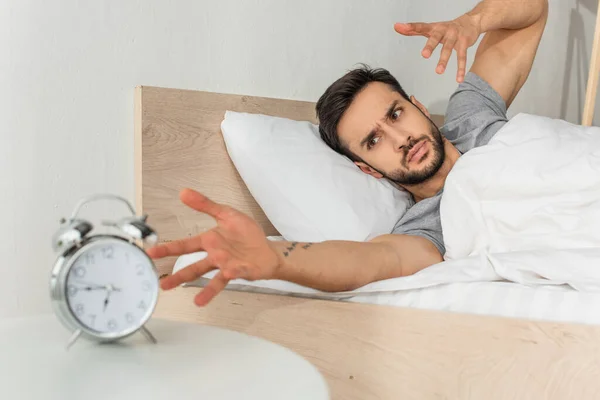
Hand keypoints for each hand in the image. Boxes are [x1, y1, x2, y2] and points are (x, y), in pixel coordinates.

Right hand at [146, 188, 280, 306]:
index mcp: (209, 241)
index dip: (168, 248)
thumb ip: (205, 204)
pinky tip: (228, 274)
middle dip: (178, 276)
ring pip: (211, 278)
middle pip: (193, 267)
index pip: (185, 245)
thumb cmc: (246, 234)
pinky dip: (232, 274)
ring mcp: (226, 266)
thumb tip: (184, 192)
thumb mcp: (226, 214)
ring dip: (203, 289)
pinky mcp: (241, 271)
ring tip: (194, 301)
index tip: (151, 252)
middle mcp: (214, 256)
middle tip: (163, 284)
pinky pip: (235, 273)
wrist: (267, 249)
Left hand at [394, 14, 480, 82]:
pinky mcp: (464, 43)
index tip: (399, 27)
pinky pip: (462, 57)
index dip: (410, 27)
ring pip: (449, 49)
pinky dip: (461, 68)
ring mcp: (455, 36)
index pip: (421, 27)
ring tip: (438, 71)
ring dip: (444, 60)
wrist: (471, 21)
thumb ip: (413, 30)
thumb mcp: (431, 28)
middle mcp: (444, 30)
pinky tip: (459, 79)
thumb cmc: (447, 28)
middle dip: (431, 46)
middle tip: (424, 55)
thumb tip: (397, 27)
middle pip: (436, 38)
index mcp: (434, 28)